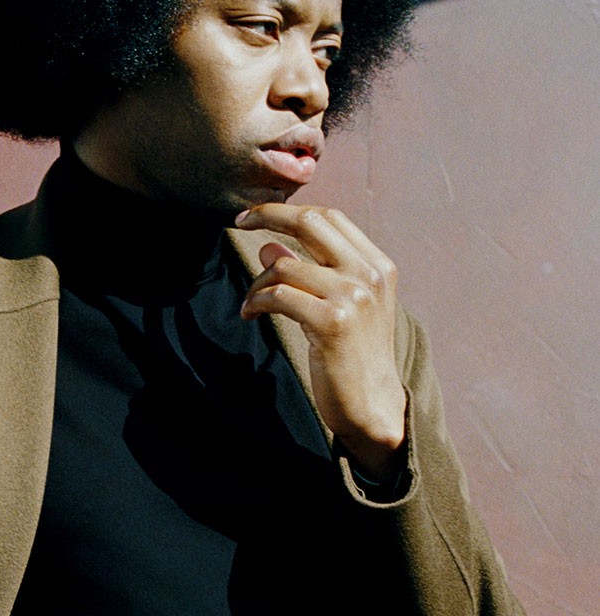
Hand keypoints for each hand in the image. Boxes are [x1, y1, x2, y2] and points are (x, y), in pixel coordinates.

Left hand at [235, 203, 406, 479]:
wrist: (373, 405)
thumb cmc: (352, 357)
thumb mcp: (338, 306)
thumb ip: (311, 272)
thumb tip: (269, 245)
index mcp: (377, 265)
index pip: (329, 217)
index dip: (288, 210)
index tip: (255, 215)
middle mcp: (369, 274)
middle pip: (310, 222)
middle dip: (268, 215)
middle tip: (238, 222)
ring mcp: (353, 297)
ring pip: (284, 265)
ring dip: (257, 282)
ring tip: (251, 303)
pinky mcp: (332, 322)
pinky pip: (278, 295)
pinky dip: (256, 302)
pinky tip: (250, 315)